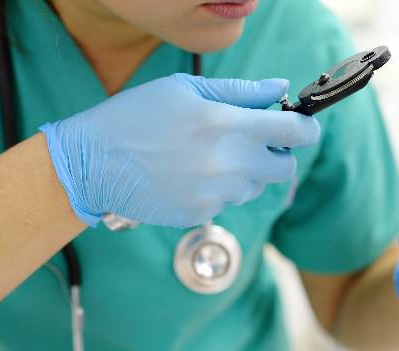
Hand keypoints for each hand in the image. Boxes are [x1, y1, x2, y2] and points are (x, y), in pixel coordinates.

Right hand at [41, 74, 319, 227]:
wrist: (92, 162)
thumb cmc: (137, 115)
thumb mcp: (186, 88)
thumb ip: (241, 91)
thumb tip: (281, 87)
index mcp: (227, 125)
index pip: (295, 132)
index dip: (306, 128)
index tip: (302, 127)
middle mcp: (228, 163)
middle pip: (285, 168)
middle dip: (278, 154)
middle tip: (253, 142)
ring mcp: (216, 193)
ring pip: (256, 187)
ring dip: (246, 172)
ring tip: (208, 156)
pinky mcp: (202, 214)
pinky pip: (228, 202)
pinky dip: (219, 189)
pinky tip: (190, 175)